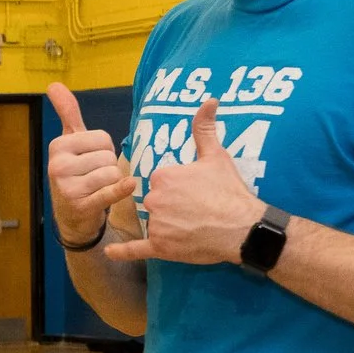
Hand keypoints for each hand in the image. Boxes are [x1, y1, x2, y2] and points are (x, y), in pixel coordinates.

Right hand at [46, 82, 138, 244]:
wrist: (70, 216)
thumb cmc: (75, 172)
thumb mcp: (69, 142)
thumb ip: (68, 113)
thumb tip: (53, 84)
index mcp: (58, 146)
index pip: (102, 138)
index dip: (104, 149)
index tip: (92, 159)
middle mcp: (58, 166)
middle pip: (108, 156)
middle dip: (108, 166)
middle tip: (94, 177)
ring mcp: (68, 187)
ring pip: (112, 173)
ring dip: (112, 181)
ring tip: (97, 188)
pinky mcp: (81, 206)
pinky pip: (110, 192)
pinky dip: (122, 189)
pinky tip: (129, 185)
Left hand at [103, 97, 261, 264]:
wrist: (243, 228)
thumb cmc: (229, 191)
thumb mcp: (216, 156)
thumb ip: (205, 128)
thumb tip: (209, 100)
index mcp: (162, 176)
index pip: (160, 182)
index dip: (177, 188)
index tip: (196, 193)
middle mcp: (154, 199)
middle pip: (154, 201)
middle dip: (171, 206)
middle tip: (197, 211)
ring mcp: (156, 224)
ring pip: (153, 222)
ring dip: (167, 226)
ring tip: (193, 228)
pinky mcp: (161, 247)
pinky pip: (136, 249)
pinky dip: (122, 252)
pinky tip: (110, 252)